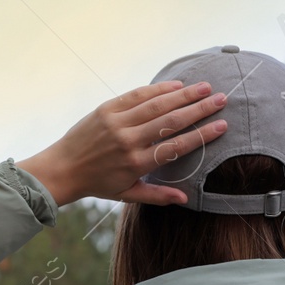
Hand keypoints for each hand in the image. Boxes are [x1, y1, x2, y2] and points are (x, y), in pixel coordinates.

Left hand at [17, 81, 227, 207]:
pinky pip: (137, 95)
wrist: (62, 169)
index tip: (222, 125)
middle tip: (222, 99)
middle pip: (171, 121)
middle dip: (199, 109)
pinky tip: (177, 85)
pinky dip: (158, 89)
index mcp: (137, 164)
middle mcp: (128, 141)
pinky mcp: (107, 109)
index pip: (176, 147)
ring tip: (206, 87)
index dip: (202, 135)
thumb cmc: (98, 184)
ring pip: (157, 105)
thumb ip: (157, 196)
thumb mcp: (127, 194)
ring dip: (184, 94)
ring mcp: (117, 123)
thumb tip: (186, 199)